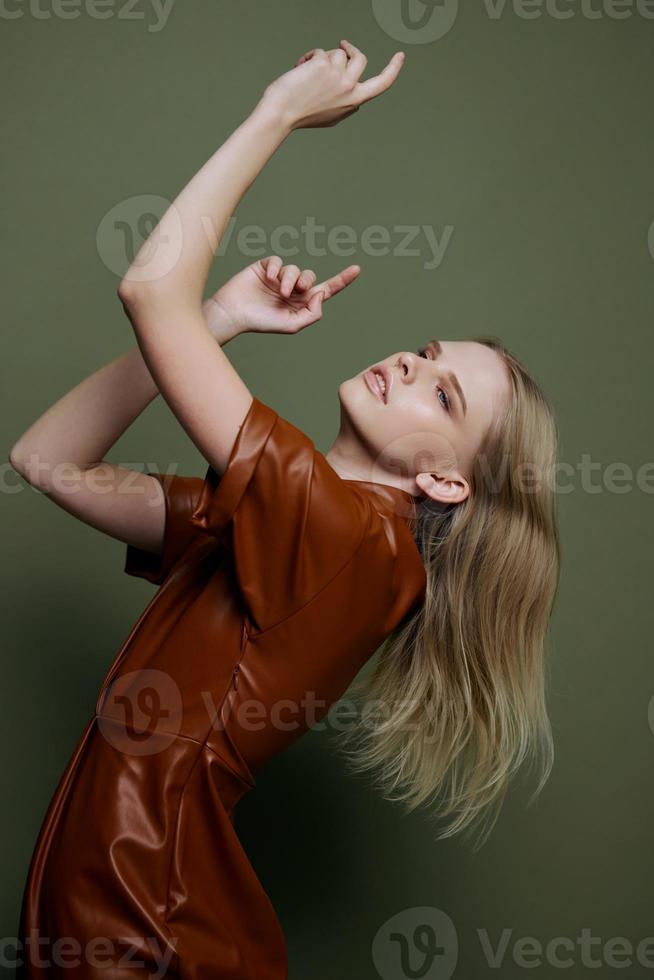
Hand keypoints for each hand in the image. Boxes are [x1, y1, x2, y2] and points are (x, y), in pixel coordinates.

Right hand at [204, 256, 360, 338]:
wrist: (234, 313)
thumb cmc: (261, 322)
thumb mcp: (292, 325)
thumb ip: (312, 313)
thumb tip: (321, 294)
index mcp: (301, 303)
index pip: (326, 290)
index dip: (342, 280)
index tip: (357, 269)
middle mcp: (292, 289)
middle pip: (311, 277)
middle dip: (307, 281)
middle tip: (297, 290)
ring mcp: (279, 277)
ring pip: (295, 268)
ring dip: (289, 278)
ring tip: (278, 290)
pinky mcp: (265, 268)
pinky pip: (278, 261)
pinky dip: (276, 269)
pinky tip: (268, 279)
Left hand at [259, 40, 404, 130]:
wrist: (282, 114)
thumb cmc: (302, 116)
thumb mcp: (331, 116)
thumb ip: (346, 104)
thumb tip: (357, 103)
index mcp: (354, 102)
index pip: (381, 84)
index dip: (393, 69)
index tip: (400, 56)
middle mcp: (350, 87)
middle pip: (360, 58)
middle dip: (351, 49)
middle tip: (343, 45)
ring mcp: (338, 74)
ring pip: (338, 53)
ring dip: (323, 58)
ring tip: (307, 71)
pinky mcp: (324, 63)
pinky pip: (321, 51)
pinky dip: (309, 58)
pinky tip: (299, 69)